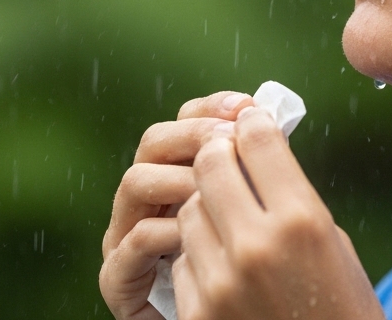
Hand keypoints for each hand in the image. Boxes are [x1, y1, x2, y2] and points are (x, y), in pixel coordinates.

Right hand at [100, 91, 255, 319]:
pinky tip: (195, 234)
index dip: (211, 108)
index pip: (186, 122)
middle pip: (154, 142)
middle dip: (193, 134)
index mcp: (185, 177)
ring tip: (212, 189)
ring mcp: (128, 236)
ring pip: (135, 182)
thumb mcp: (271, 219)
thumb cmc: (264, 283)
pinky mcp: (119, 278)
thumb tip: (270, 117)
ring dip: (176, 178)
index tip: (245, 107)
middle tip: (227, 141)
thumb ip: (262, 174)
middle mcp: (152, 202)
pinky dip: (164, 232)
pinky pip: (134, 242)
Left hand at [170, 106, 383, 319]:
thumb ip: (292, 194)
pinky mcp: (199, 311)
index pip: (256, 139)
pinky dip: (200, 259)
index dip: (252, 125)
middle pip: (210, 162)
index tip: (251, 124)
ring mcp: (222, 280)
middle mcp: (257, 245)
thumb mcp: (332, 242)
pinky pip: (183, 259)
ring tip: (233, 227)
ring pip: (190, 209)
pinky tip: (227, 273)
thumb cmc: (342, 307)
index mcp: (302, 221)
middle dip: (219, 156)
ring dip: (207, 209)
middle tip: (230, 162)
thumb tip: (256, 144)